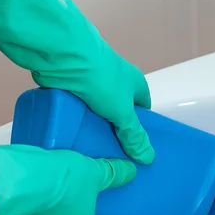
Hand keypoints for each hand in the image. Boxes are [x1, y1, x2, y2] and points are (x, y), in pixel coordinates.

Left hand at [0, 0, 154, 163]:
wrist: (67, 57)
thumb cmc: (103, 80)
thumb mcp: (123, 112)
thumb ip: (133, 135)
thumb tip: (147, 157)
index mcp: (135, 84)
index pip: (143, 110)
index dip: (140, 128)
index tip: (134, 148)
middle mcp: (117, 82)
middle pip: (119, 112)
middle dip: (115, 132)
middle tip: (113, 156)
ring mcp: (94, 83)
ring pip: (98, 112)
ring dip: (95, 127)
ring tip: (92, 152)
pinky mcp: (74, 86)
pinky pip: (79, 109)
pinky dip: (78, 121)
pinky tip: (75, 138)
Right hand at [0, 145, 136, 214]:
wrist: (21, 180)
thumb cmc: (59, 181)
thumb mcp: (94, 172)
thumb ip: (113, 174)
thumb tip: (127, 171)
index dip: (88, 206)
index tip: (85, 191)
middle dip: (63, 205)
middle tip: (64, 182)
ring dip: (40, 204)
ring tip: (42, 180)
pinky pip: (19, 213)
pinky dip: (22, 202)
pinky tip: (25, 183)